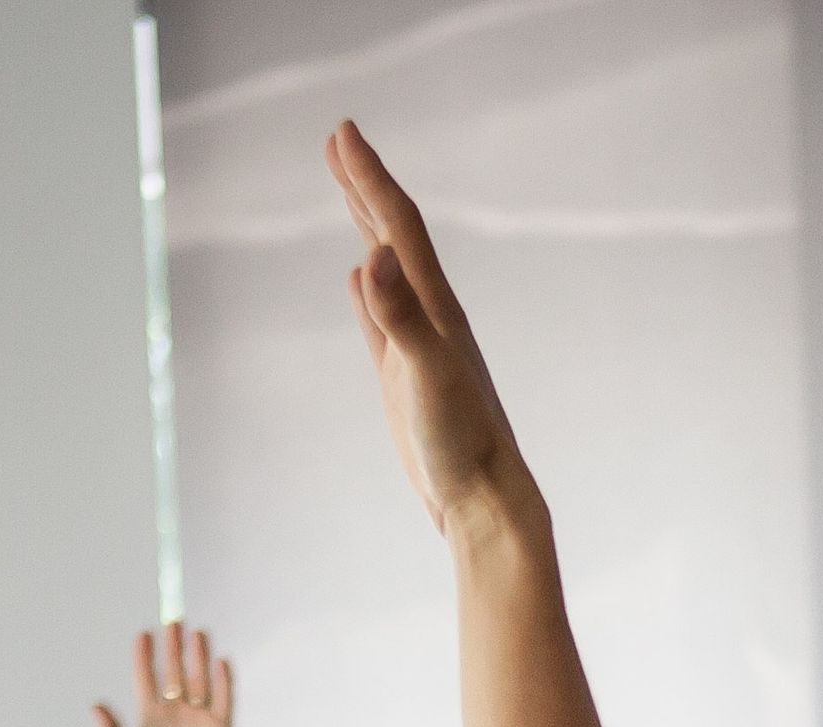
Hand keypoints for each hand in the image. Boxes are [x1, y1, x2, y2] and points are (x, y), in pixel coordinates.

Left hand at [91, 622, 233, 726]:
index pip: (147, 679)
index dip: (144, 656)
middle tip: (173, 621)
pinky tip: (220, 661)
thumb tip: (94, 705)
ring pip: (199, 680)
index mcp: (151, 718)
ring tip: (198, 633)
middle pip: (174, 672)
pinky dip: (223, 681)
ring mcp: (199, 721)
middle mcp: (176, 715)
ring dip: (198, 657)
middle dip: (173, 647)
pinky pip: (223, 700)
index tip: (143, 635)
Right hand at [325, 121, 532, 534]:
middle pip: (393, 234)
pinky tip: (357, 275)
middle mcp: (429, 317)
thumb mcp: (425, 374)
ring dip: (365, 226)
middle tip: (338, 138)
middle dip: (364, 185)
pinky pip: (380, 317)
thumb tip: (368, 256)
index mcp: (435, 307)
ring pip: (386, 269)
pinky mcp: (404, 377)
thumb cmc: (461, 443)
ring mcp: (415, 345)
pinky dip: (366, 288)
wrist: (483, 500)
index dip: (369, 176)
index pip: (397, 225)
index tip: (342, 131)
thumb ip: (397, 316)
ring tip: (348, 190)